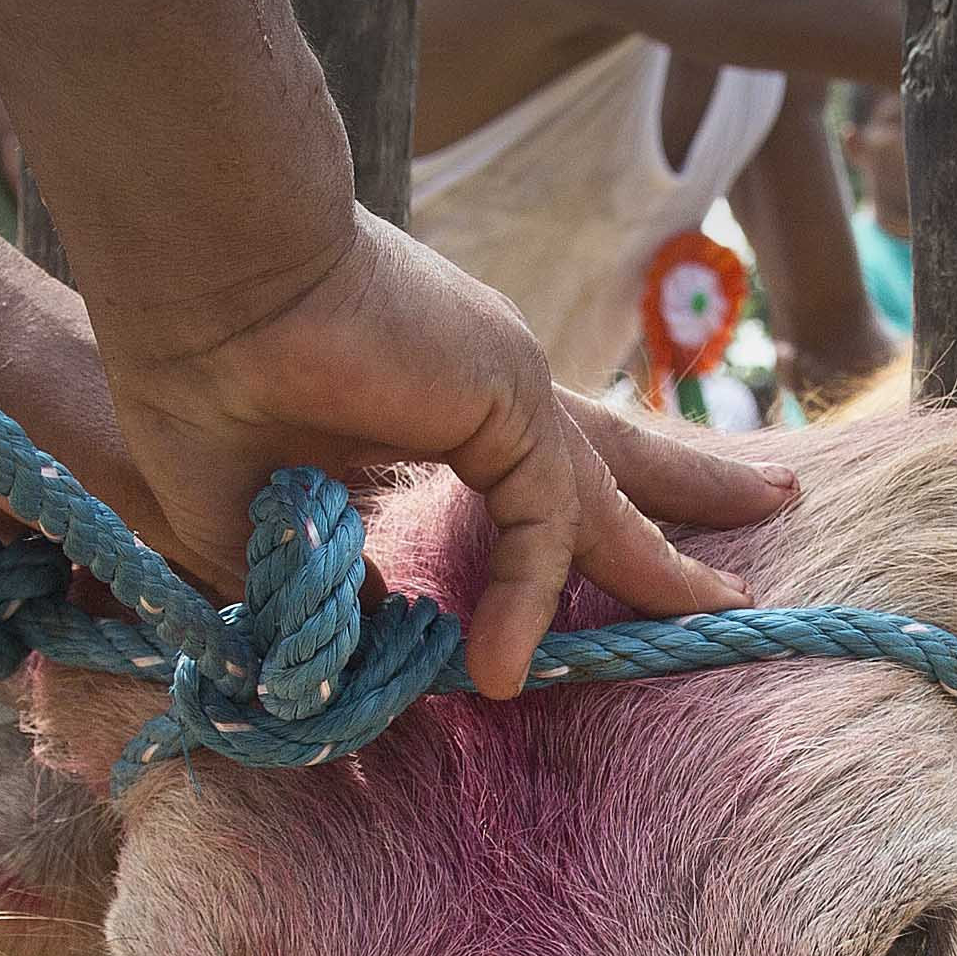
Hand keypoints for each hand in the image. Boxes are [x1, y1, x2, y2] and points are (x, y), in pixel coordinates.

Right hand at [92, 212, 791, 696]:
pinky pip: (542, 527)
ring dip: (667, 553)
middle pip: (607, 463)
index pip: (528, 469)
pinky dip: (526, 602)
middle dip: (681, 500)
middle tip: (759, 516)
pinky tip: (501, 673)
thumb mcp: (259, 525)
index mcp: (431, 404)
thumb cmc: (199, 379)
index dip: (572, 512)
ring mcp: (507, 386)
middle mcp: (486, 386)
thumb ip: (325, 586)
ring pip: (608, 492)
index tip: (602, 550)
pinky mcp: (509, 401)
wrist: (198, 282)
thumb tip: (370, 643)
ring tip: (728, 604)